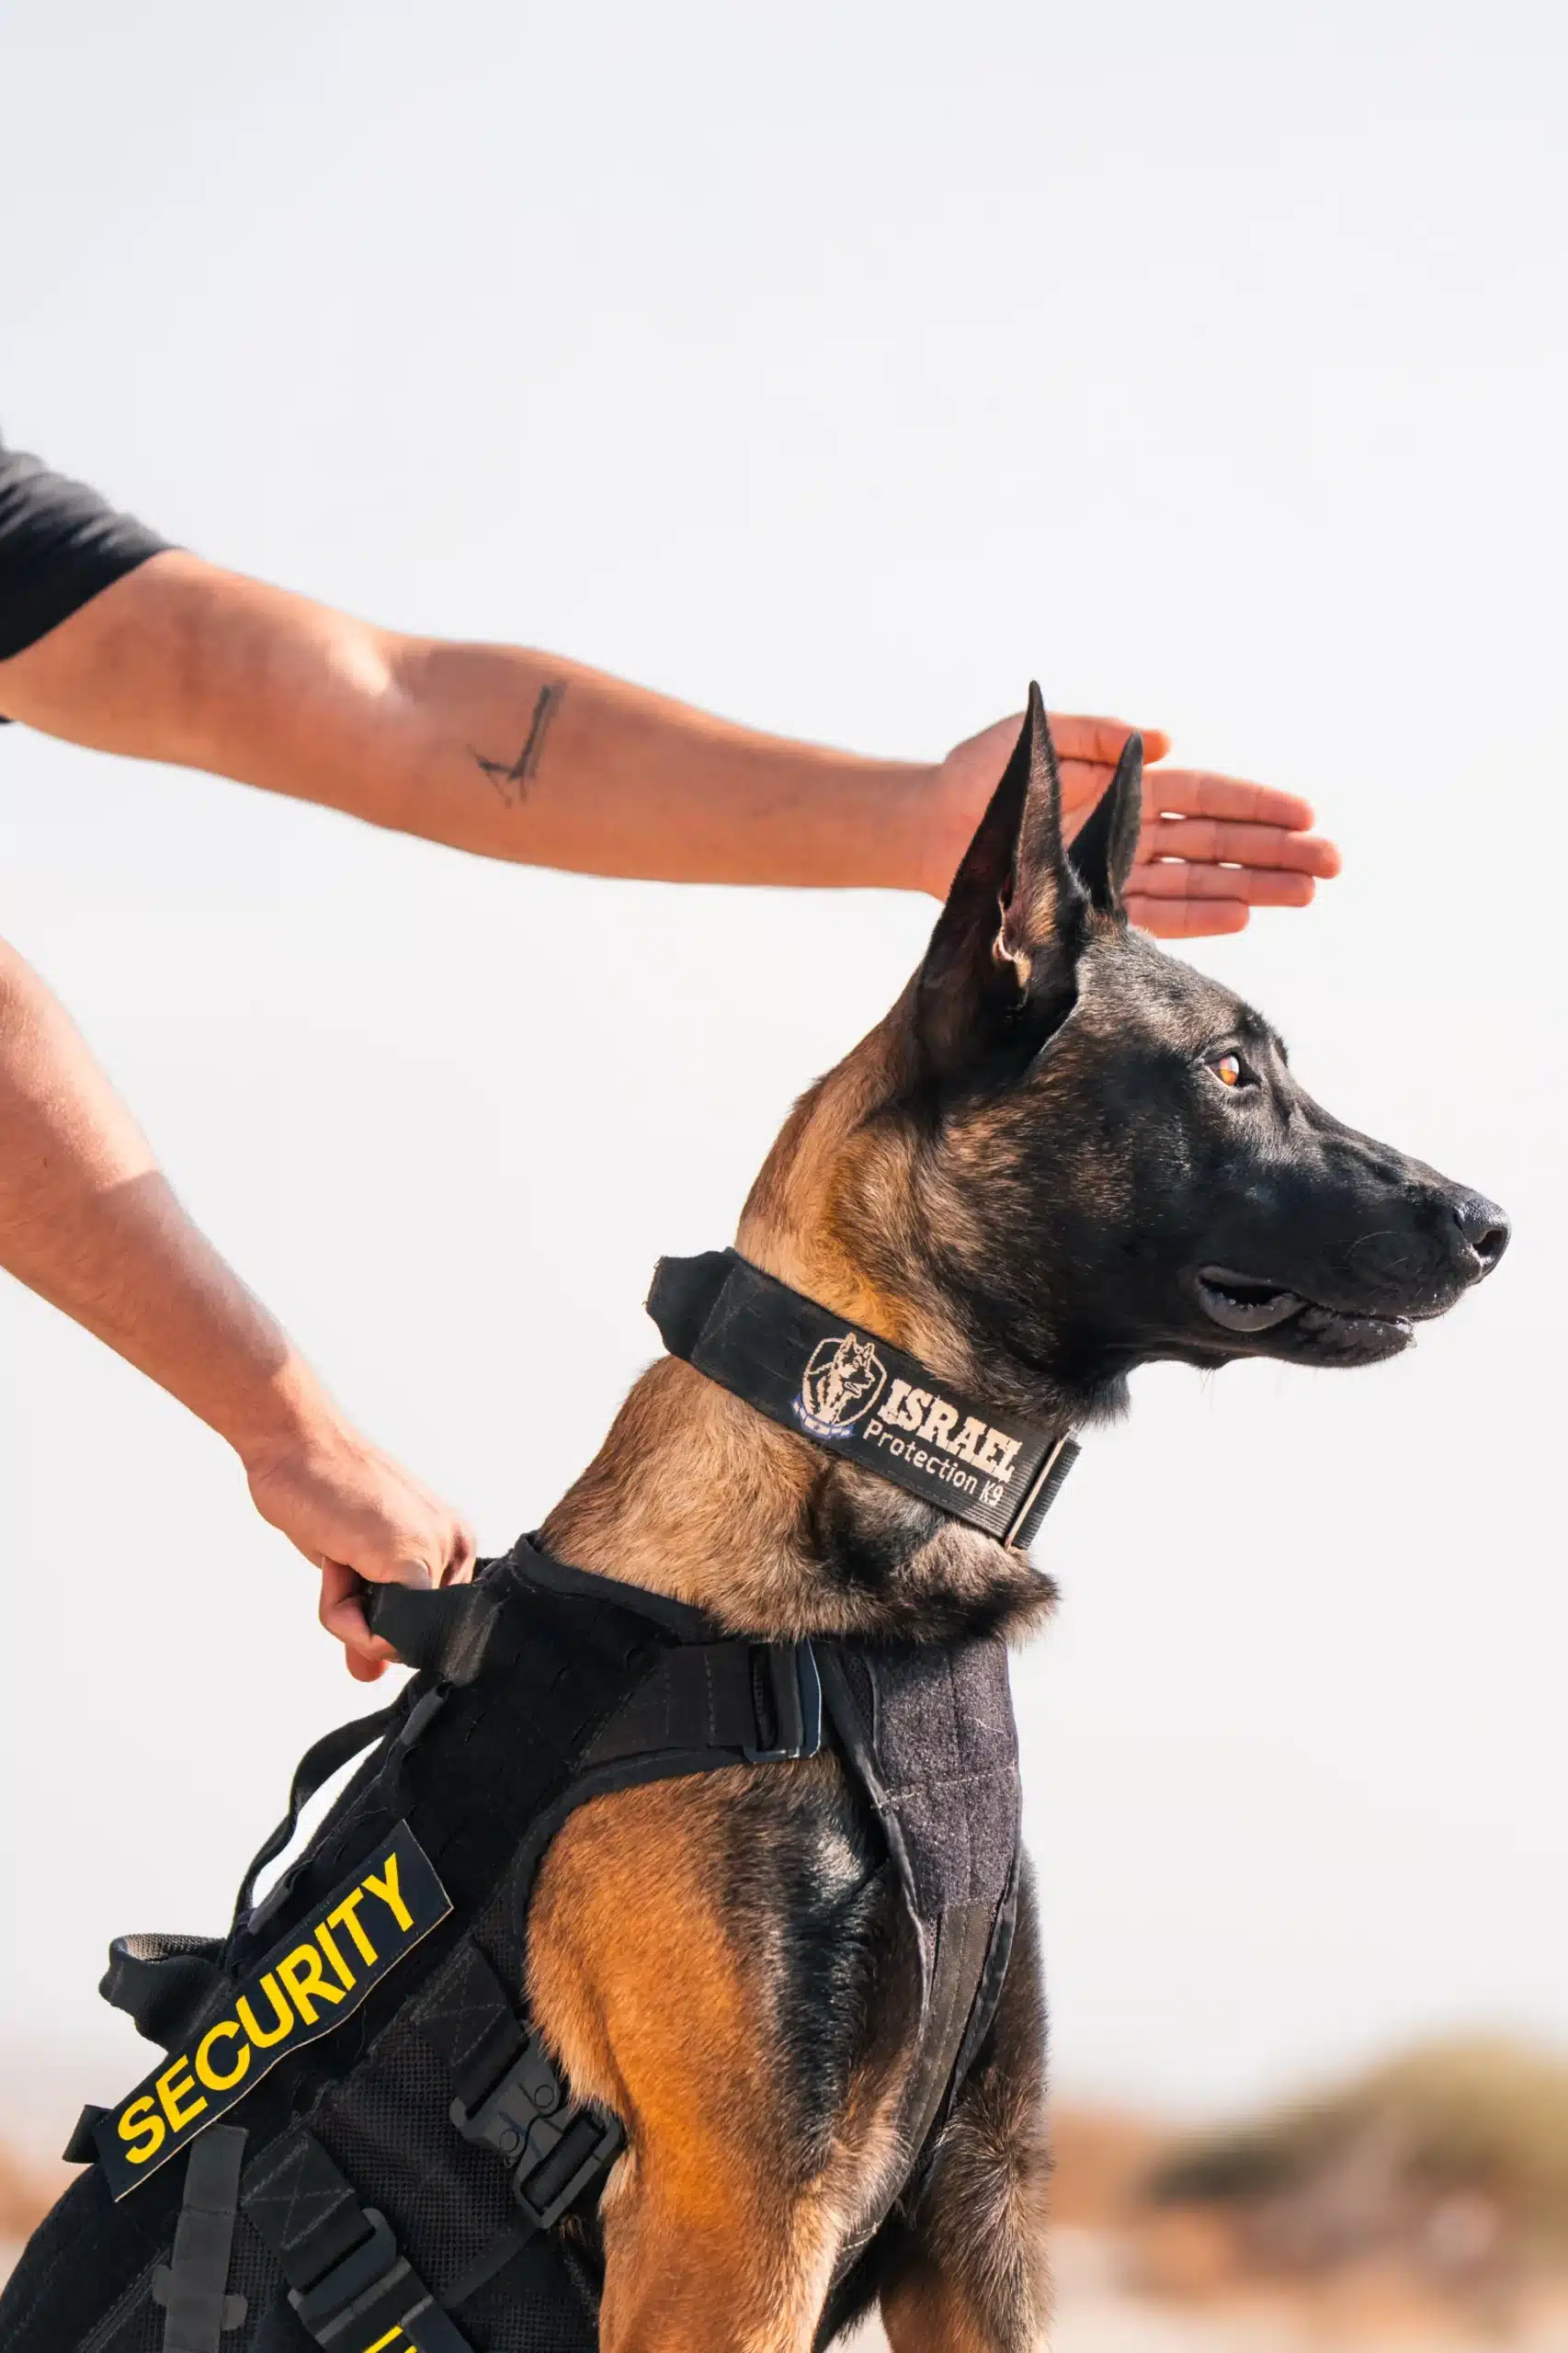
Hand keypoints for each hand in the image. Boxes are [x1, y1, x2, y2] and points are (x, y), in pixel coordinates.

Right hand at [244, 1414, 476, 1681]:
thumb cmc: (322, 1495)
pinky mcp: (416, 1557)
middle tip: (340, 1555)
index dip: (382, 1623)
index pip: (427, 1628)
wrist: (297, 1442)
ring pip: (391, 1639)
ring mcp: (441, 1550)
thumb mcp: (351, 1569)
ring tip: (337, 1551)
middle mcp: (458, 1546)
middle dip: (361, 1616)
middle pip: (408, 1638)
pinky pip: (383, 1632)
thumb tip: (370, 1674)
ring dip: (346, 1611)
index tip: (354, 1570)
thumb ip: (371, 1620)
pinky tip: (335, 1559)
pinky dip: (346, 1616)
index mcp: (453, 1545)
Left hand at [931, 711, 1340, 936]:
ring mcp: (1118, 874)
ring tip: (1308, 893)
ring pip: (1202, 882)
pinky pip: (1159, 915)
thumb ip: (1099, 732)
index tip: (1306, 816)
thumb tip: (1163, 739)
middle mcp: (1131, 833)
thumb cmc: (982, 775)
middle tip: (1332, 864)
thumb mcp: (1041, 737)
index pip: (1208, 798)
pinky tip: (1246, 915)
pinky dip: (1201, 916)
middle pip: (1219, 844)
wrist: (930, 827)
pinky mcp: (1096, 911)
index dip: (1257, 806)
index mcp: (1127, 788)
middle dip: (1276, 852)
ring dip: (1256, 887)